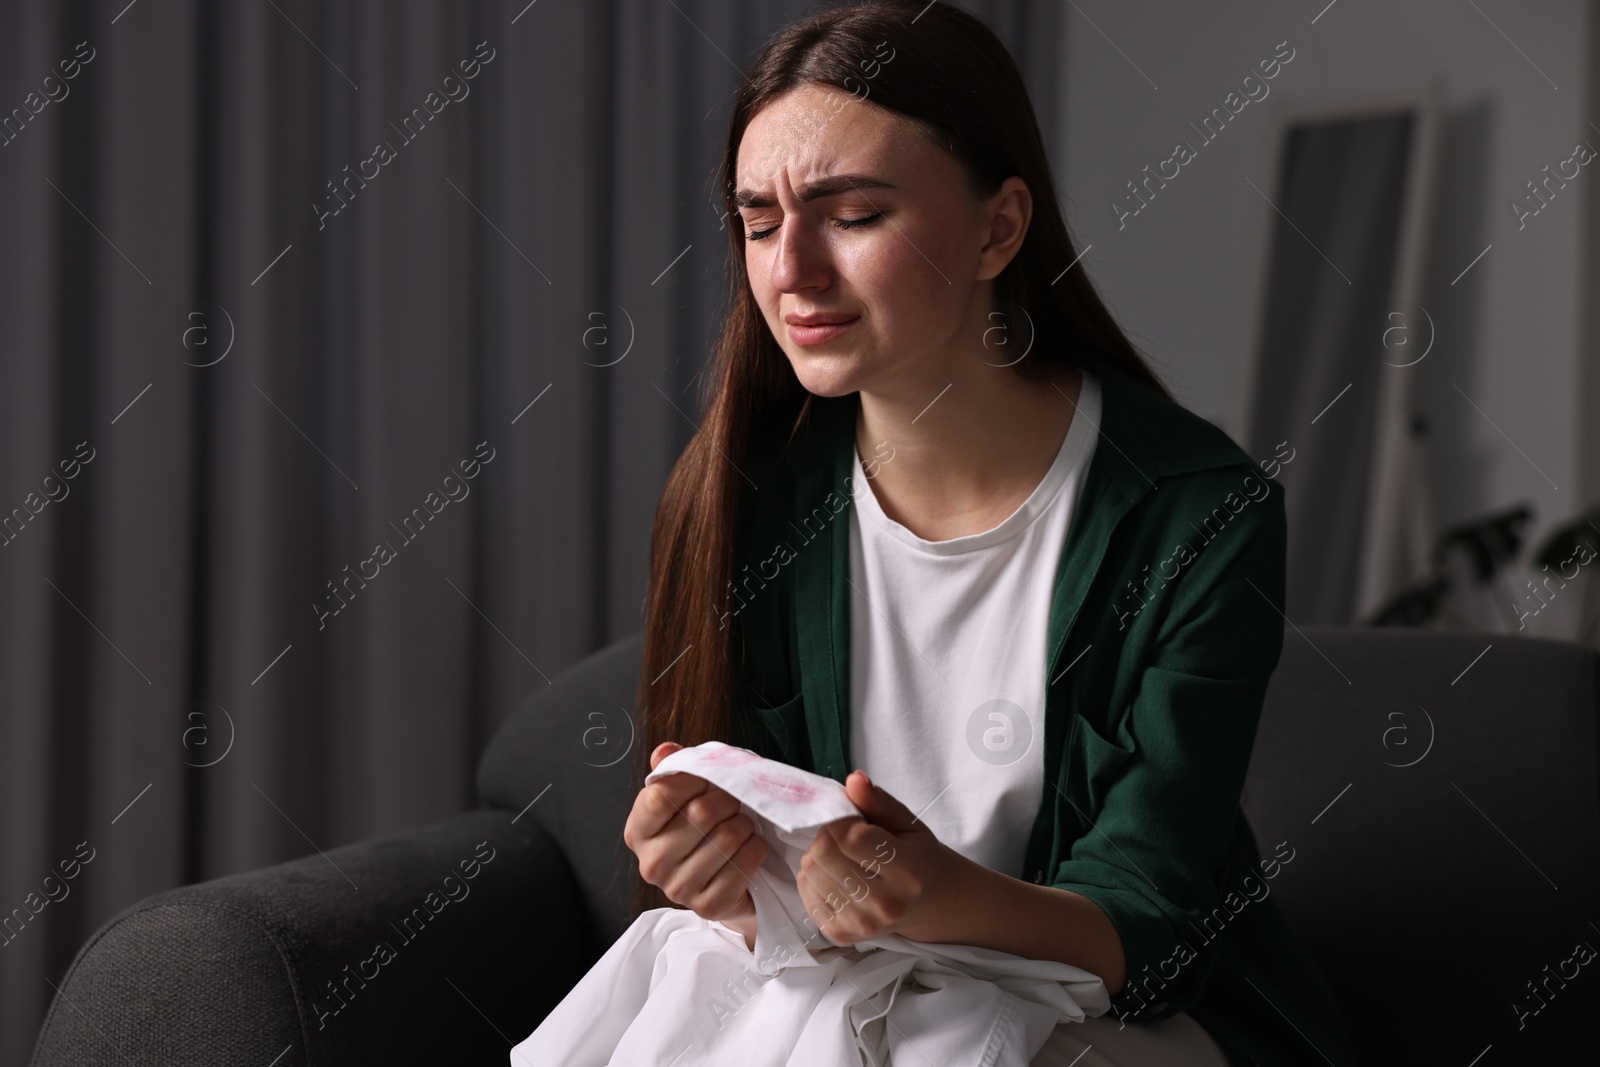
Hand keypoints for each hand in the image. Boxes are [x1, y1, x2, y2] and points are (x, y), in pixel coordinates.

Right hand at [622, 742, 767, 948]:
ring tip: (742, 826)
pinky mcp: (708, 905)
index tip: (705, 783)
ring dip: (745, 825)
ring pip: (728, 837)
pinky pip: (745, 863)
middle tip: (733, 804)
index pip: (661, 795)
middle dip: (727, 801)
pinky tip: (749, 848)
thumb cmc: (700, 831)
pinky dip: (756, 849)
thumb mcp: (683, 797)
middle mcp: (651, 863)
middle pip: (701, 812)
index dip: (693, 781)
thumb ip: (673, 771)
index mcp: (638, 831)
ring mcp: (678, 889)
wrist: (721, 881)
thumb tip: (665, 751)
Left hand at [796, 770, 967, 946]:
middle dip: (826, 835)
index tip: (852, 819)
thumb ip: (878, 801)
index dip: (841, 820)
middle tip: (843, 836)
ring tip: (839, 856)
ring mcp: (862, 924)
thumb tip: (854, 779)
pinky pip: (805, 892)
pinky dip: (812, 876)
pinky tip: (834, 875)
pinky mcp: (840, 935)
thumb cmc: (916, 856)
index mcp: (910, 872)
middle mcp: (887, 904)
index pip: (851, 837)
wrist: (926, 903)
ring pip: (810, 872)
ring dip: (817, 855)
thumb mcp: (907, 824)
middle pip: (825, 854)